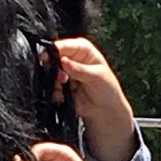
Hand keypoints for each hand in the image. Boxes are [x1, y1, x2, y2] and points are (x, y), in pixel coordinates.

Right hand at [54, 38, 136, 160]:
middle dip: (53, 68)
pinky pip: (52, 87)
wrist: (108, 116)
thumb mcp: (97, 79)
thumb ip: (80, 70)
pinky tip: (60, 96)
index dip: (56, 51)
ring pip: (51, 73)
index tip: (50, 59)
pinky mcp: (62, 88)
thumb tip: (66, 62)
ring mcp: (66, 74)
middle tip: (58, 78)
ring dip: (53, 81)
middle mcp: (74, 60)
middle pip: (55, 58)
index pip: (65, 44)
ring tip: (62, 88)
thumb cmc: (109, 94)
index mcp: (84, 51)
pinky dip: (54, 92)